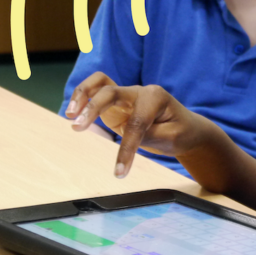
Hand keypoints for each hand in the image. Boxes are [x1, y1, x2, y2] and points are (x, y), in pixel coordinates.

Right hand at [66, 72, 198, 177]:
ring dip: (82, 95)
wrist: (185, 127)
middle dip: (93, 109)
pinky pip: (97, 90)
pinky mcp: (116, 103)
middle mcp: (139, 91)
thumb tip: (126, 134)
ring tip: (70, 115)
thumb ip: (147, 134)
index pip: (136, 122)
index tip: (120, 172)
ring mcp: (126, 95)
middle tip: (77, 129)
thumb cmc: (180, 132)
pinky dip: (83, 96)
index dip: (127, 148)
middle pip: (111, 92)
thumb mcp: (171, 137)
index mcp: (156, 98)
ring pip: (100, 82)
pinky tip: (73, 112)